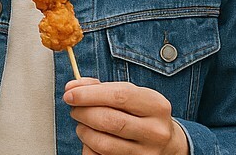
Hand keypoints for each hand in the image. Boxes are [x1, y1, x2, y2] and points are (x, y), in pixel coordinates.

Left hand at [63, 78, 188, 154]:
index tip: (69, 94)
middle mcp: (155, 131)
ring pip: (102, 143)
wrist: (165, 143)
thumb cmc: (140, 113)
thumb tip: (72, 87)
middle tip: (75, 109)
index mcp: (156, 105)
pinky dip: (89, 147)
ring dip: (83, 131)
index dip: (88, 95)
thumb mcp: (128, 93)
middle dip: (83, 113)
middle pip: (108, 120)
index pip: (118, 96)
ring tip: (84, 124)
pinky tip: (94, 139)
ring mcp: (146, 153)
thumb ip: (99, 87)